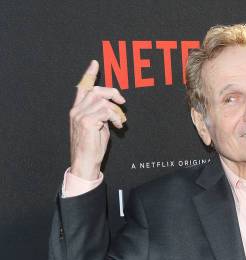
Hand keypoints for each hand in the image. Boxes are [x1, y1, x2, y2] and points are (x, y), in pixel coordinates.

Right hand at [69, 59, 126, 179]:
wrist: (84, 164)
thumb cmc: (92, 150)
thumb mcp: (98, 129)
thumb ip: (102, 116)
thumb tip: (112, 110)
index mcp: (77, 110)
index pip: (82, 88)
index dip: (89, 75)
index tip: (95, 63)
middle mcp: (76, 110)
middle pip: (95, 91)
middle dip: (112, 93)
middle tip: (122, 102)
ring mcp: (80, 115)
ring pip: (102, 100)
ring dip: (116, 110)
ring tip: (120, 121)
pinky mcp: (87, 122)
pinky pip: (105, 111)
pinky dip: (115, 117)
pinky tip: (118, 126)